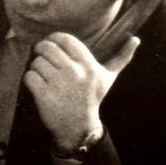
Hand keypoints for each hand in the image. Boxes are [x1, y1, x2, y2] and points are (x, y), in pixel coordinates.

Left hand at [24, 32, 138, 150]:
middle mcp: (74, 72)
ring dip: (35, 66)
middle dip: (40, 50)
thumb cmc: (92, 97)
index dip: (53, 38)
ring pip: (36, 62)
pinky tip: (38, 84)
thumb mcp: (109, 77)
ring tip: (43, 73)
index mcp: (88, 65)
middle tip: (42, 56)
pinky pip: (30, 76)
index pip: (65, 39)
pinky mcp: (44, 95)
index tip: (51, 43)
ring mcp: (59, 84)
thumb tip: (136, 39)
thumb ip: (122, 57)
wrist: (79, 126)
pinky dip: (30, 79)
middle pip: (46, 47)